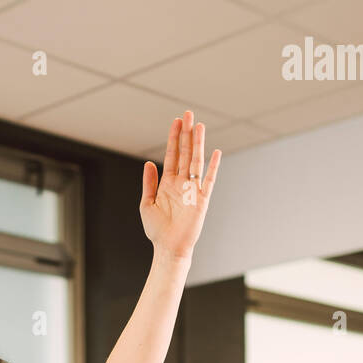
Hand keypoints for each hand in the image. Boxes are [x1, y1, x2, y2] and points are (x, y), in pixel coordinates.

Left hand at [140, 112, 220, 260]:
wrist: (168, 248)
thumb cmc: (157, 230)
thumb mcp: (146, 204)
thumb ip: (149, 183)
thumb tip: (149, 163)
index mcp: (167, 183)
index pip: (172, 155)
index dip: (174, 138)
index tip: (177, 121)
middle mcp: (181, 183)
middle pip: (186, 153)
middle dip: (186, 134)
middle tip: (188, 114)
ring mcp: (192, 190)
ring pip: (196, 161)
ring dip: (198, 144)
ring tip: (199, 126)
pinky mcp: (202, 200)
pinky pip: (209, 181)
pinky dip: (213, 167)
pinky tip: (215, 152)